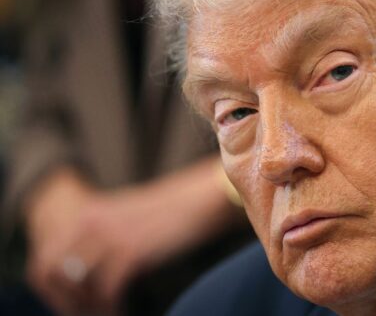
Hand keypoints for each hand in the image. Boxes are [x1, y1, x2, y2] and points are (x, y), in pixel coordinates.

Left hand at [24, 158, 240, 314]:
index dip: (52, 291)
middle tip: (88, 315)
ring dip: (91, 308)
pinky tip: (125, 312)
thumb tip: (83, 276)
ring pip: (78, 287)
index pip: (43, 262)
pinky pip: (107, 292)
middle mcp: (89, 223)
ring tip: (110, 314)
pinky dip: (113, 309)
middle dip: (67, 302)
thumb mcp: (125, 220)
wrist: (202, 199)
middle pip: (52, 275)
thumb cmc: (171, 214)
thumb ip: (100, 240)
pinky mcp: (131, 252)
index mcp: (84, 214)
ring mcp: (108, 237)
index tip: (74, 307)